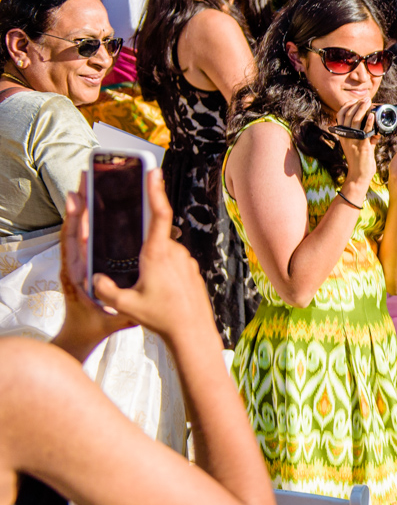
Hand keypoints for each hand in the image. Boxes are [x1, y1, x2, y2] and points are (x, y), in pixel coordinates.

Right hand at [55, 172, 216, 354]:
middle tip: (136, 249)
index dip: (155, 191)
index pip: (158, 215)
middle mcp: (174, 253)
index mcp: (158, 255)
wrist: (193, 332)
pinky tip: (157, 288)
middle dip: (141, 238)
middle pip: (155, 233)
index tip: (153, 172)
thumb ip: (105, 290)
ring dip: (150, 259)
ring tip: (146, 283)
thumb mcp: (126, 306)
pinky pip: (172, 262)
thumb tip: (94, 278)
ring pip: (162, 251)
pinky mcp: (190, 270)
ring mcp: (185, 261)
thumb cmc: (162, 318)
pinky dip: (161, 269)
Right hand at [331, 99, 377, 197]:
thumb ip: (366, 136)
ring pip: (354, 119)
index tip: (356, 101)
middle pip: (346, 114)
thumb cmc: (360, 160)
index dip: (348, 106)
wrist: (359, 175)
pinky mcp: (361, 145)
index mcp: (343, 134)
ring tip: (369, 102)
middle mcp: (346, 136)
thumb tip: (375, 129)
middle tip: (366, 99)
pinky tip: (372, 115)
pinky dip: (368, 122)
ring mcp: (352, 140)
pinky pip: (364, 130)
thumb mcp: (360, 144)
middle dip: (356, 104)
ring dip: (362, 108)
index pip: (340, 115)